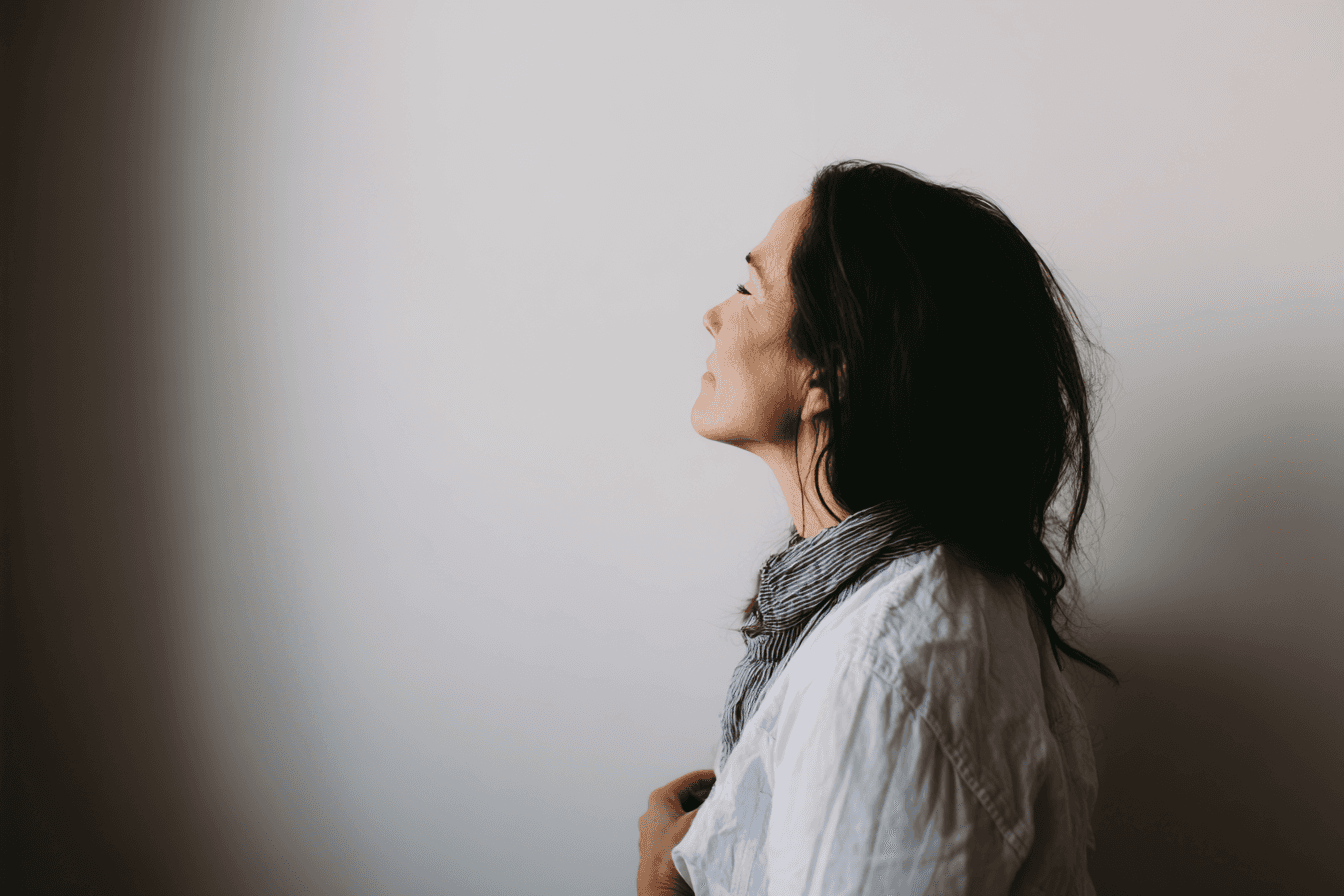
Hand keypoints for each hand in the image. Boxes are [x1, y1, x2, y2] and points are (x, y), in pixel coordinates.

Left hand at [637, 769, 715, 895]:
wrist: (661, 891)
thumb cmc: (669, 859)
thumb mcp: (697, 824)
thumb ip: (713, 806)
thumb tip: (727, 795)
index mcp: (660, 800)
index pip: (691, 780)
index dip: (711, 778)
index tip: (727, 778)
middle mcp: (655, 813)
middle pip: (688, 796)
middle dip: (708, 796)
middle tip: (727, 797)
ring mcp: (657, 830)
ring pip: (686, 813)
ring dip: (703, 813)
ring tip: (721, 814)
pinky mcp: (662, 846)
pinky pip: (683, 829)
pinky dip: (697, 827)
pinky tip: (710, 832)